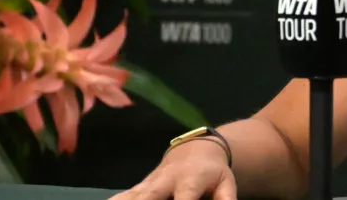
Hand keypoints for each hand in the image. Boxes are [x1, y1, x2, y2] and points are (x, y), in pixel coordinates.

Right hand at [108, 139, 236, 199]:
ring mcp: (148, 184)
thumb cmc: (213, 174)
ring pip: (130, 197)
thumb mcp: (226, 185)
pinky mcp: (137, 189)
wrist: (195, 151)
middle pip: (148, 197)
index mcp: (190, 180)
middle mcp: (165, 180)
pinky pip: (120, 197)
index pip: (184, 199)